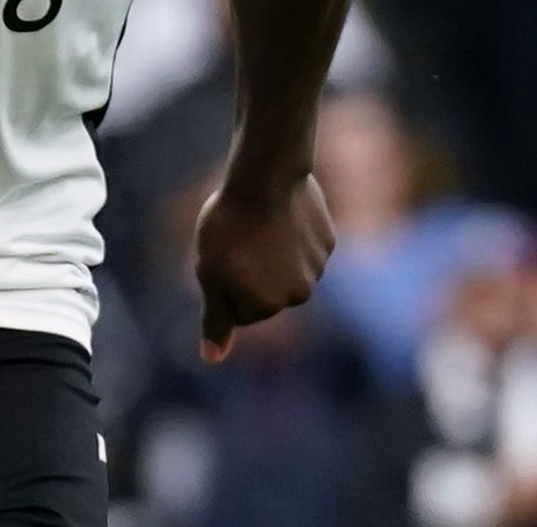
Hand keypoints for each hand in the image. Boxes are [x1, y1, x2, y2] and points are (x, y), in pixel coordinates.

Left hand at [193, 171, 334, 361]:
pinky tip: (281, 211)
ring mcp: (317, 268)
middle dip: (250, 271)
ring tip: (258, 222)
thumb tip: (212, 358)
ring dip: (271, 250)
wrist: (265, 178)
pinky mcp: (327, 242)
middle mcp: (297, 295)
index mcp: (265, 306)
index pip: (238, 310)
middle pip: (266, 291)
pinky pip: (304, 243)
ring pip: (286, 267)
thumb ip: (215, 319)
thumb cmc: (228, 225)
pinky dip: (292, 231)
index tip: (219, 257)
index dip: (223, 282)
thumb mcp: (209, 273)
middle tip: (237, 239)